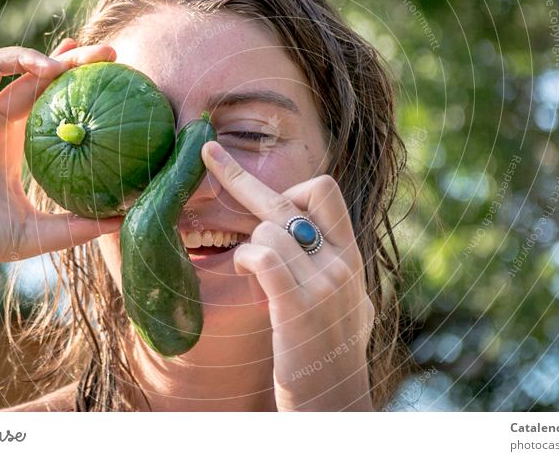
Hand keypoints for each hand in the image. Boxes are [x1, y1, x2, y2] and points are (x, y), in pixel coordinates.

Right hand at [0, 39, 123, 296]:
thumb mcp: (37, 234)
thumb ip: (78, 227)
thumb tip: (125, 223)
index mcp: (15, 141)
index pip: (51, 98)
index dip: (75, 80)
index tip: (108, 70)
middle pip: (34, 74)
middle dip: (68, 58)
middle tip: (105, 53)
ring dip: (24, 56)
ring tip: (51, 68)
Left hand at [201, 140, 374, 410]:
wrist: (336, 405)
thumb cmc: (329, 355)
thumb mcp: (346, 302)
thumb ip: (330, 266)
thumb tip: (306, 238)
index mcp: (351, 255)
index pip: (323, 192)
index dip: (286, 182)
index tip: (251, 181)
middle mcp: (342, 262)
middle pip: (291, 198)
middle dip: (240, 178)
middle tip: (206, 153)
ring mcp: (324, 283)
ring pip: (269, 228)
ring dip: (248, 245)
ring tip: (251, 273)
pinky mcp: (299, 307)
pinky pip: (263, 256)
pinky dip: (246, 259)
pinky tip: (245, 272)